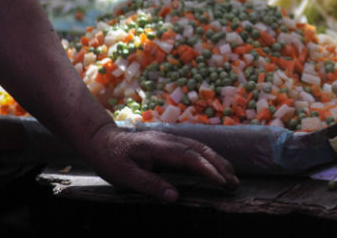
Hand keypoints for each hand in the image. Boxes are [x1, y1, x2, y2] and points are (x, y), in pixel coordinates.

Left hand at [80, 124, 239, 201]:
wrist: (101, 139)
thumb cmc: (111, 158)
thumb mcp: (124, 175)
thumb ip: (150, 184)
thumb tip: (175, 197)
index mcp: (160, 147)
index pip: (190, 157)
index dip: (208, 169)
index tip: (222, 182)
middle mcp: (170, 140)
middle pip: (202, 150)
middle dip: (220, 166)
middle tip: (235, 183)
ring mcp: (171, 140)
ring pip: (201, 148)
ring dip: (218, 161)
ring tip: (232, 177)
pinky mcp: (171, 144)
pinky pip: (195, 150)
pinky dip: (209, 158)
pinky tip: (216, 167)